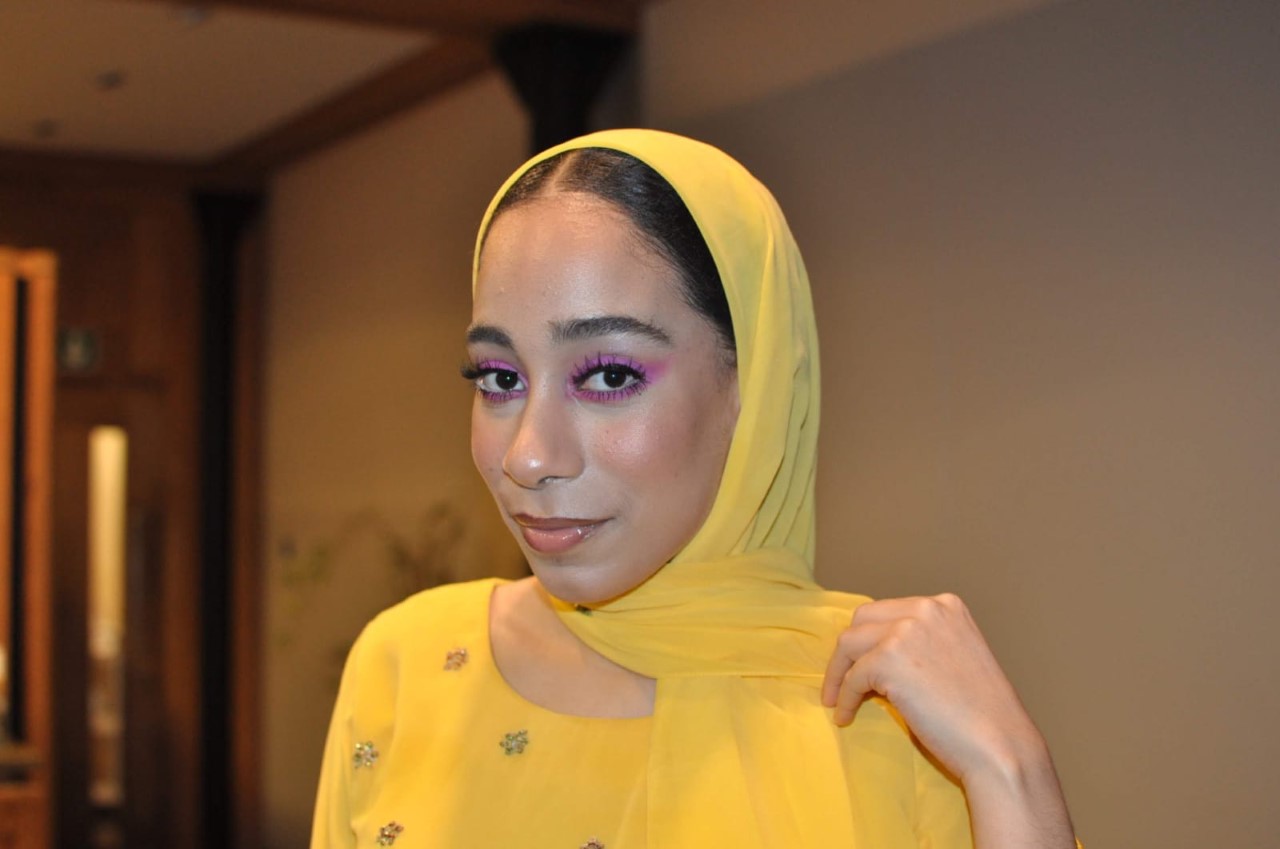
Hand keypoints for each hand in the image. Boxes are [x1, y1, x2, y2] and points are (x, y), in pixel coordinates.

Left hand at [820, 593, 1046, 783]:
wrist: (1000, 745)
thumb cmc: (982, 714)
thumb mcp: (955, 656)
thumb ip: (923, 643)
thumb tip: (877, 652)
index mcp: (946, 605)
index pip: (890, 611)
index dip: (871, 638)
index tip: (861, 661)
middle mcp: (926, 609)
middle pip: (863, 619)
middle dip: (850, 649)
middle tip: (844, 678)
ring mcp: (906, 631)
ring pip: (849, 643)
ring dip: (838, 672)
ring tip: (837, 699)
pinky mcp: (888, 660)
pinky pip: (851, 678)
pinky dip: (844, 698)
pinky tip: (846, 716)